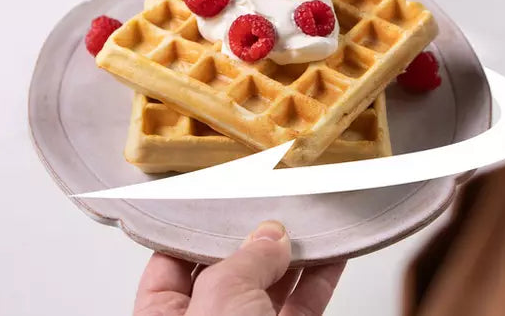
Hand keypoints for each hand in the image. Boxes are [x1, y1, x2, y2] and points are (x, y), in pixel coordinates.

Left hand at [133, 221, 345, 315]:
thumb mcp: (221, 301)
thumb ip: (245, 261)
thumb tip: (268, 236)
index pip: (172, 263)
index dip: (199, 229)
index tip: (225, 199)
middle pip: (228, 272)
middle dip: (253, 239)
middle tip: (274, 204)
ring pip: (271, 288)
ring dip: (294, 255)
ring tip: (310, 221)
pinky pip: (303, 306)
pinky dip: (321, 278)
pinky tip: (332, 253)